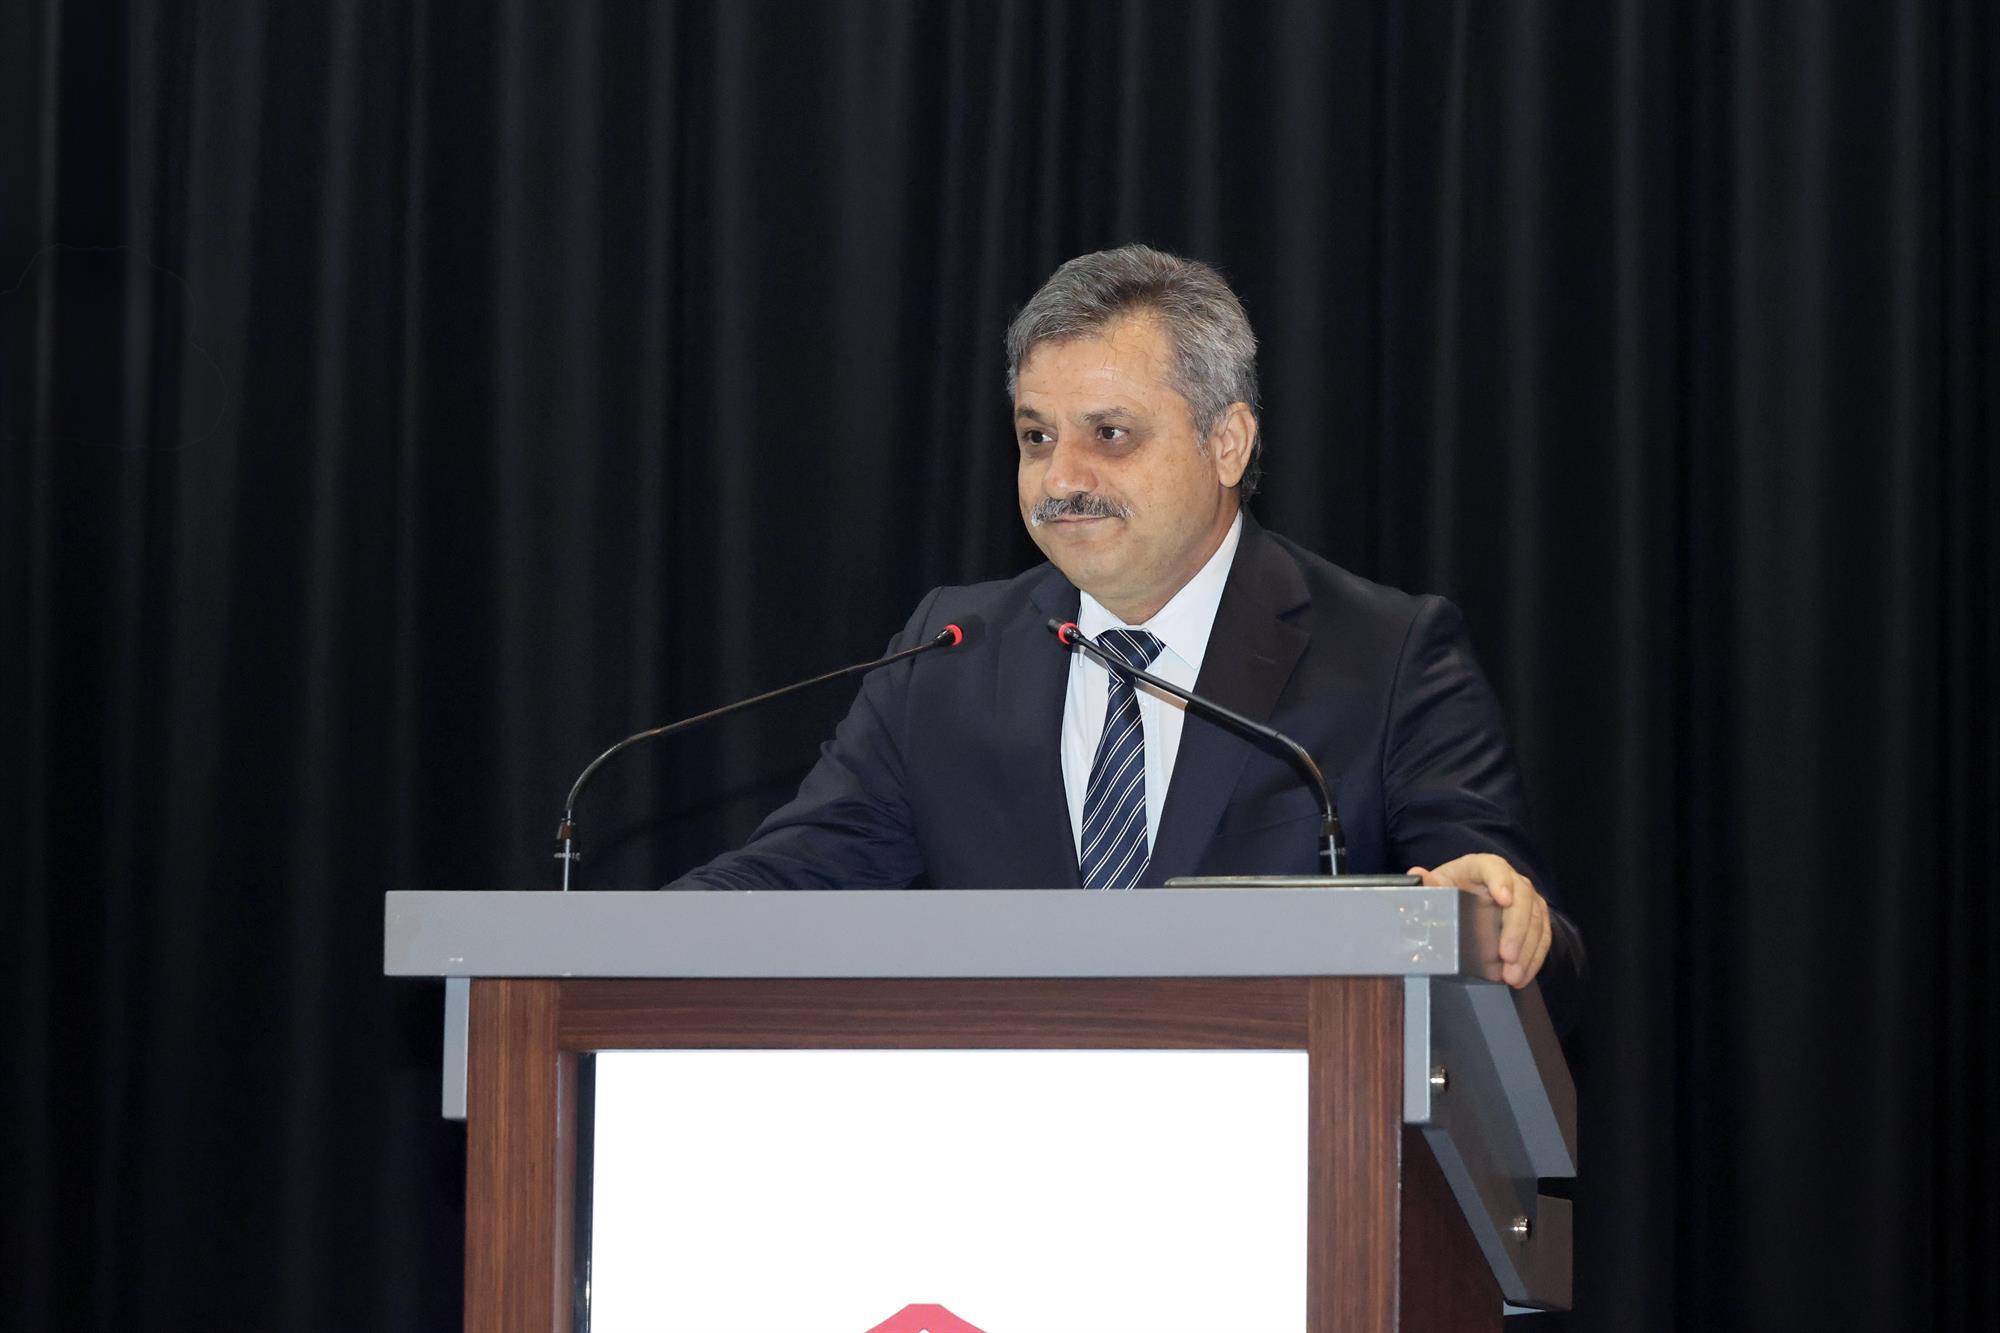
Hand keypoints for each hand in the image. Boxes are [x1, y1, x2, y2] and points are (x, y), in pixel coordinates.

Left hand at [1406, 853, 1550, 988]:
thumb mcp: (1437, 885)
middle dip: (1516, 930)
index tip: (1503, 900)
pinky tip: (1523, 976)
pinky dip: (1534, 958)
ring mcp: (1527, 898)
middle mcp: (1510, 879)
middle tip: (1507, 956)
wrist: (1468, 896)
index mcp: (1482, 866)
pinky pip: (1542, 937)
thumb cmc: (1451, 889)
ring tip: (1513, 976)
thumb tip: (1417, 875)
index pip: (1495, 868)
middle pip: (1522, 899)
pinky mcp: (1536, 918)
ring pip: (1535, 921)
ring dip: (1527, 951)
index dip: (1500, 882)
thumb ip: (1428, 884)